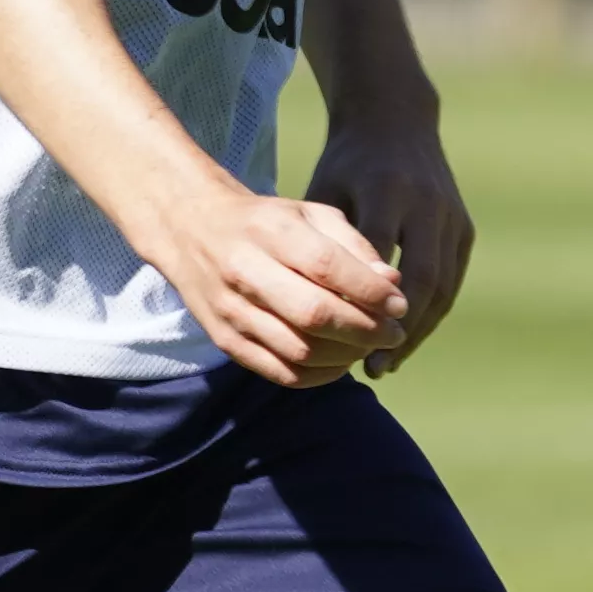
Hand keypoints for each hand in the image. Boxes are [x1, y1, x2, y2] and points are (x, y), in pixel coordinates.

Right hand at [137, 179, 424, 390]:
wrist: (192, 230)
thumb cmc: (267, 222)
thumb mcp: (311, 216)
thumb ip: (354, 247)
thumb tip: (392, 283)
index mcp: (272, 232)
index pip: (328, 267)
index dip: (371, 292)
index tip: (400, 305)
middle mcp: (246, 271)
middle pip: (314, 314)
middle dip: (365, 330)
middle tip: (394, 333)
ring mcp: (232, 310)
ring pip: (298, 349)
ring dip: (345, 356)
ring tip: (370, 347)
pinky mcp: (225, 340)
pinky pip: (278, 371)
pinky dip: (317, 376)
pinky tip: (340, 363)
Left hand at [303, 108, 474, 372]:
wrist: (396, 123)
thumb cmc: (346, 165)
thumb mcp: (325, 194)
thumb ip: (325, 246)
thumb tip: (321, 311)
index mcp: (386, 188)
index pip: (379, 255)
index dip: (365, 302)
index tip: (343, 338)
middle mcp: (427, 203)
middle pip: (421, 278)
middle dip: (398, 327)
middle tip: (372, 366)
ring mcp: (451, 216)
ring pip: (442, 286)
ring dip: (417, 330)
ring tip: (387, 364)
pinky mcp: (464, 228)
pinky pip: (451, 281)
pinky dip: (430, 315)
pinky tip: (405, 341)